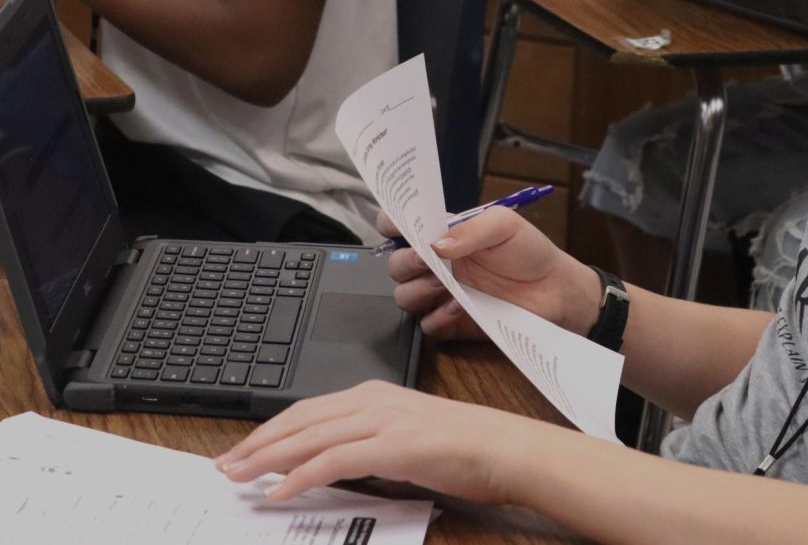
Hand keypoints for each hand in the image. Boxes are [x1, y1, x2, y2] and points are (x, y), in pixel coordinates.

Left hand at [215, 379, 544, 503]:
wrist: (504, 448)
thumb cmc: (465, 448)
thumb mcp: (406, 438)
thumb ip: (369, 443)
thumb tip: (331, 463)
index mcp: (376, 393)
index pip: (309, 409)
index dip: (271, 430)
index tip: (244, 449)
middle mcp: (374, 399)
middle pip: (300, 419)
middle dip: (258, 443)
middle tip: (224, 464)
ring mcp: (383, 419)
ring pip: (309, 436)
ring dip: (267, 459)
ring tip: (239, 477)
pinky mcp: (392, 445)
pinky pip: (333, 460)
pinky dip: (300, 475)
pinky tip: (279, 491)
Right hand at [383, 206, 599, 338]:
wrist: (555, 291)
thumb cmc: (530, 252)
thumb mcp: (505, 225)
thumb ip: (470, 230)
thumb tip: (436, 244)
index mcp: (446, 235)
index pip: (404, 225)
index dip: (391, 224)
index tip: (392, 227)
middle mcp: (439, 263)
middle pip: (397, 264)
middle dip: (405, 263)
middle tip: (427, 261)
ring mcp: (443, 293)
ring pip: (405, 295)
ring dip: (419, 291)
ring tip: (447, 285)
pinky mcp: (452, 322)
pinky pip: (427, 324)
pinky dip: (438, 317)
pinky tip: (461, 308)